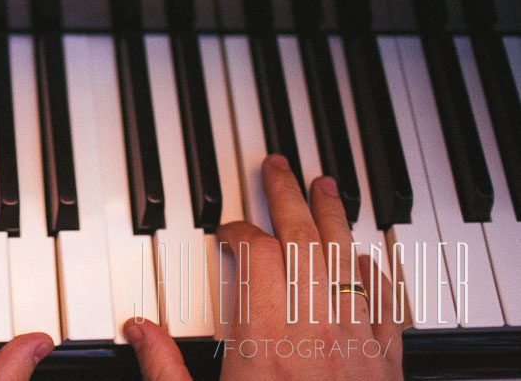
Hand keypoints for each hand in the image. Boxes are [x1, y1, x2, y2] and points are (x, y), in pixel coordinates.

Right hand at [123, 155, 403, 380]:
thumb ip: (165, 367)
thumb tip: (138, 327)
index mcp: (266, 338)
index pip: (257, 254)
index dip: (239, 230)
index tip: (226, 227)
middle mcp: (316, 330)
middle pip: (305, 240)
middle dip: (289, 195)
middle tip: (276, 163)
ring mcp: (357, 344)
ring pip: (349, 261)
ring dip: (336, 217)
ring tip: (326, 183)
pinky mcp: (386, 365)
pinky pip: (386, 303)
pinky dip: (375, 273)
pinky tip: (365, 257)